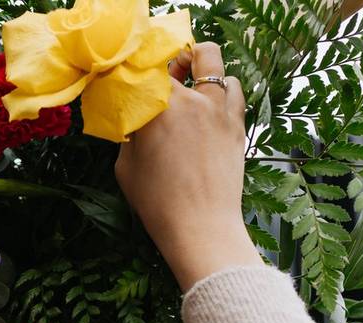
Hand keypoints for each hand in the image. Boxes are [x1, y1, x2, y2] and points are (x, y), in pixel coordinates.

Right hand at [115, 42, 261, 290]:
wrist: (200, 227)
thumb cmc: (157, 202)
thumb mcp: (126, 167)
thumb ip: (131, 135)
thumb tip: (136, 122)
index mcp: (160, 107)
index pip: (146, 69)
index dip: (137, 73)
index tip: (132, 85)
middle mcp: (193, 98)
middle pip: (185, 55)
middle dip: (172, 63)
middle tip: (165, 79)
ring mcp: (219, 108)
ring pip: (215, 62)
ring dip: (201, 68)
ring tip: (192, 86)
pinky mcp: (236, 124)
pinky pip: (234, 89)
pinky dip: (222, 88)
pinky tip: (211, 105)